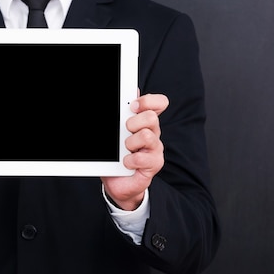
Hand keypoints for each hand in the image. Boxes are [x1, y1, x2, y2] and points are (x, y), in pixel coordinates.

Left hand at [101, 93, 168, 210]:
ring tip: (125, 149)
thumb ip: (121, 113)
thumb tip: (132, 92)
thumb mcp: (115, 132)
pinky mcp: (154, 164)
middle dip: (133, 122)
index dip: (148, 101)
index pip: (159, 103)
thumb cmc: (115, 154)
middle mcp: (153, 132)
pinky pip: (142, 158)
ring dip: (130, 142)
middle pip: (151, 117)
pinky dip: (129, 160)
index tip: (132, 106)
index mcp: (145, 122)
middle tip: (124, 131)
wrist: (117, 180)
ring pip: (147, 135)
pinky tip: (125, 163)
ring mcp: (155, 148)